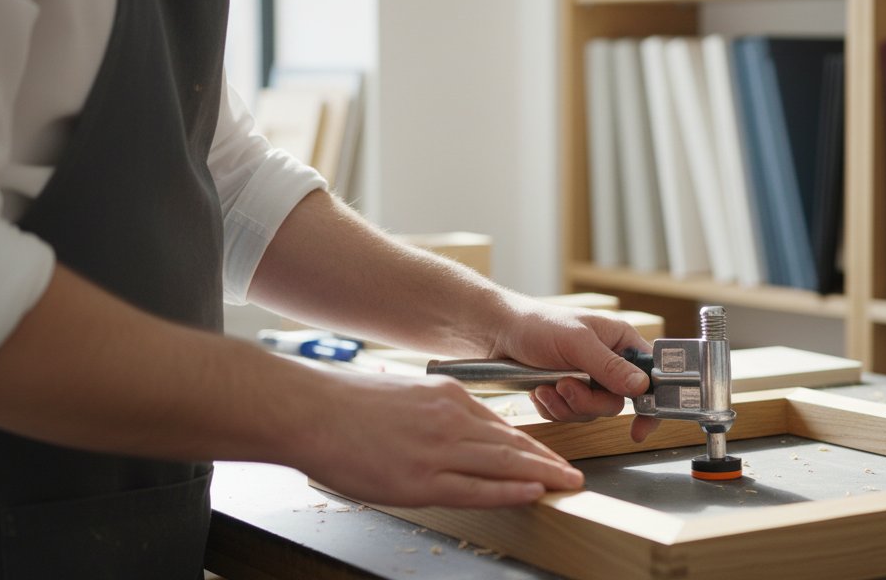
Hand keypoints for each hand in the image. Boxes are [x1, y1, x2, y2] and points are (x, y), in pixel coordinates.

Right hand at [301, 371, 583, 507]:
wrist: (311, 411)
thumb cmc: (347, 405)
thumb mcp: (406, 393)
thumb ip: (435, 410)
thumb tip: (455, 429)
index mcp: (447, 396)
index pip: (500, 426)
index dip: (529, 446)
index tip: (549, 457)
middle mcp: (451, 420)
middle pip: (512, 444)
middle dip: (548, 462)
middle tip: (574, 475)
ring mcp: (438, 450)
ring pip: (503, 464)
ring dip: (541, 476)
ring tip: (567, 486)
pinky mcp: (421, 479)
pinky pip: (476, 488)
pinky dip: (509, 490)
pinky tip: (532, 492)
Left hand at [487, 297, 660, 442]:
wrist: (497, 334)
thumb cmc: (538, 325)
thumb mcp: (577, 342)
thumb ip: (609, 366)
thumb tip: (642, 387)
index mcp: (620, 342)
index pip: (650, 375)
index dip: (651, 402)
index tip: (641, 426)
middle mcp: (608, 363)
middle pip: (615, 403)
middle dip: (586, 402)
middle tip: (565, 387)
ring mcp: (587, 380)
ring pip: (590, 413)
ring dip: (565, 405)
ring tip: (545, 386)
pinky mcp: (565, 394)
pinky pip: (568, 416)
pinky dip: (552, 409)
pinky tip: (538, 391)